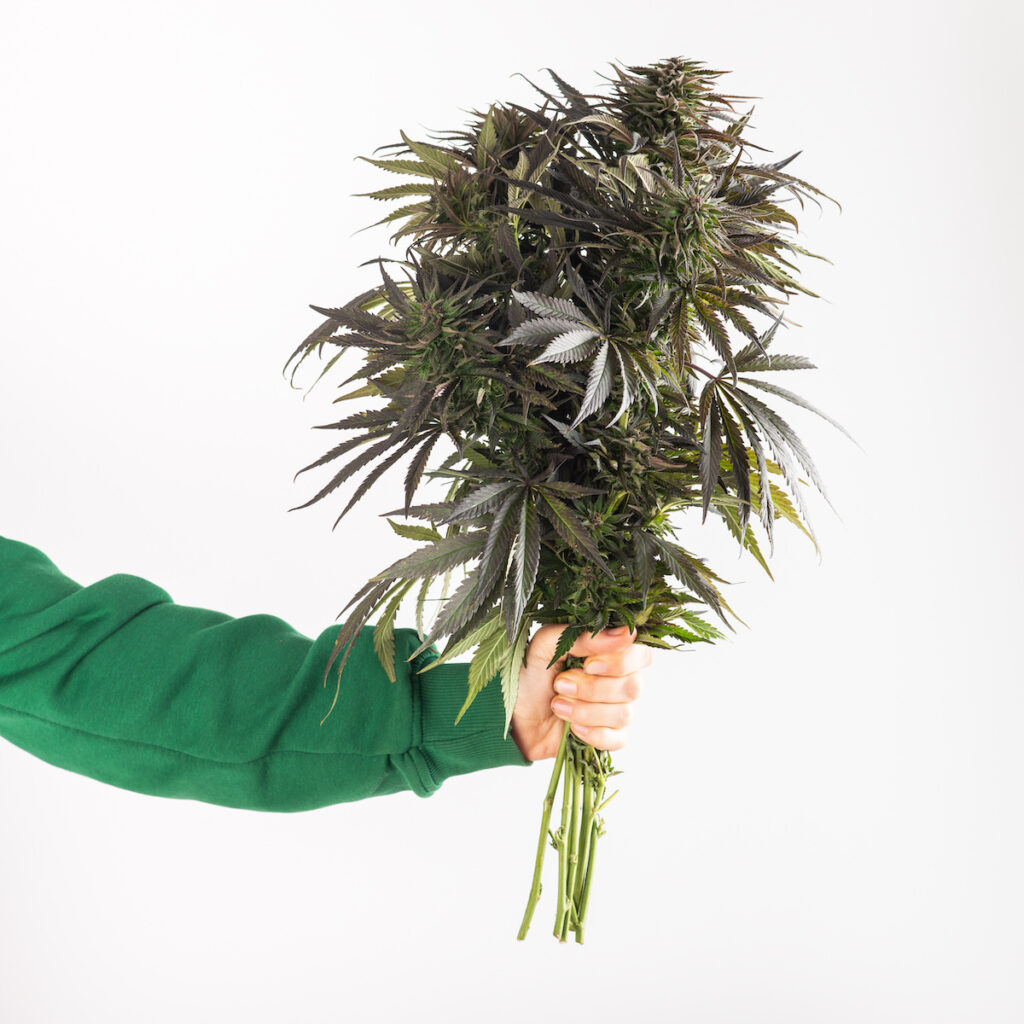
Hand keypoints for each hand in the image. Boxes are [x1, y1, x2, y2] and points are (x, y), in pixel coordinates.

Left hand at [509, 624, 653, 760]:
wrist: (512, 717)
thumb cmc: (528, 676)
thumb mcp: (545, 646)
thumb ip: (581, 636)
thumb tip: (624, 635)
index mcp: (608, 652)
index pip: (641, 653)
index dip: (620, 662)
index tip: (589, 664)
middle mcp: (618, 680)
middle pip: (633, 686)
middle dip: (592, 689)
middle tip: (560, 685)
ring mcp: (616, 709)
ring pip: (624, 714)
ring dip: (585, 711)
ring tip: (556, 705)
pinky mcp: (609, 736)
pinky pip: (619, 739)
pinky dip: (594, 734)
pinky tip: (572, 729)